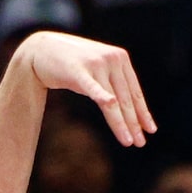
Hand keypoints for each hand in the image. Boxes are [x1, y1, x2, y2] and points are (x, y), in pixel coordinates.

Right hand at [10, 31, 155, 146]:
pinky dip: (104, 98)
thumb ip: (112, 82)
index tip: (150, 130)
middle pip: (126, 98)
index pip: (134, 91)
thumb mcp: (97, 69)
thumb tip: (124, 106)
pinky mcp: (80, 71)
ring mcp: (96, 64)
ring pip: (113, 100)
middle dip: (134, 123)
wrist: (41, 50)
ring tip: (129, 141)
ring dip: (122, 123)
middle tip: (140, 143)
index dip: (143, 112)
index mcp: (120, 58)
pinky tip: (112, 107)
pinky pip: (95, 89)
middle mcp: (112, 59)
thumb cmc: (71, 64)